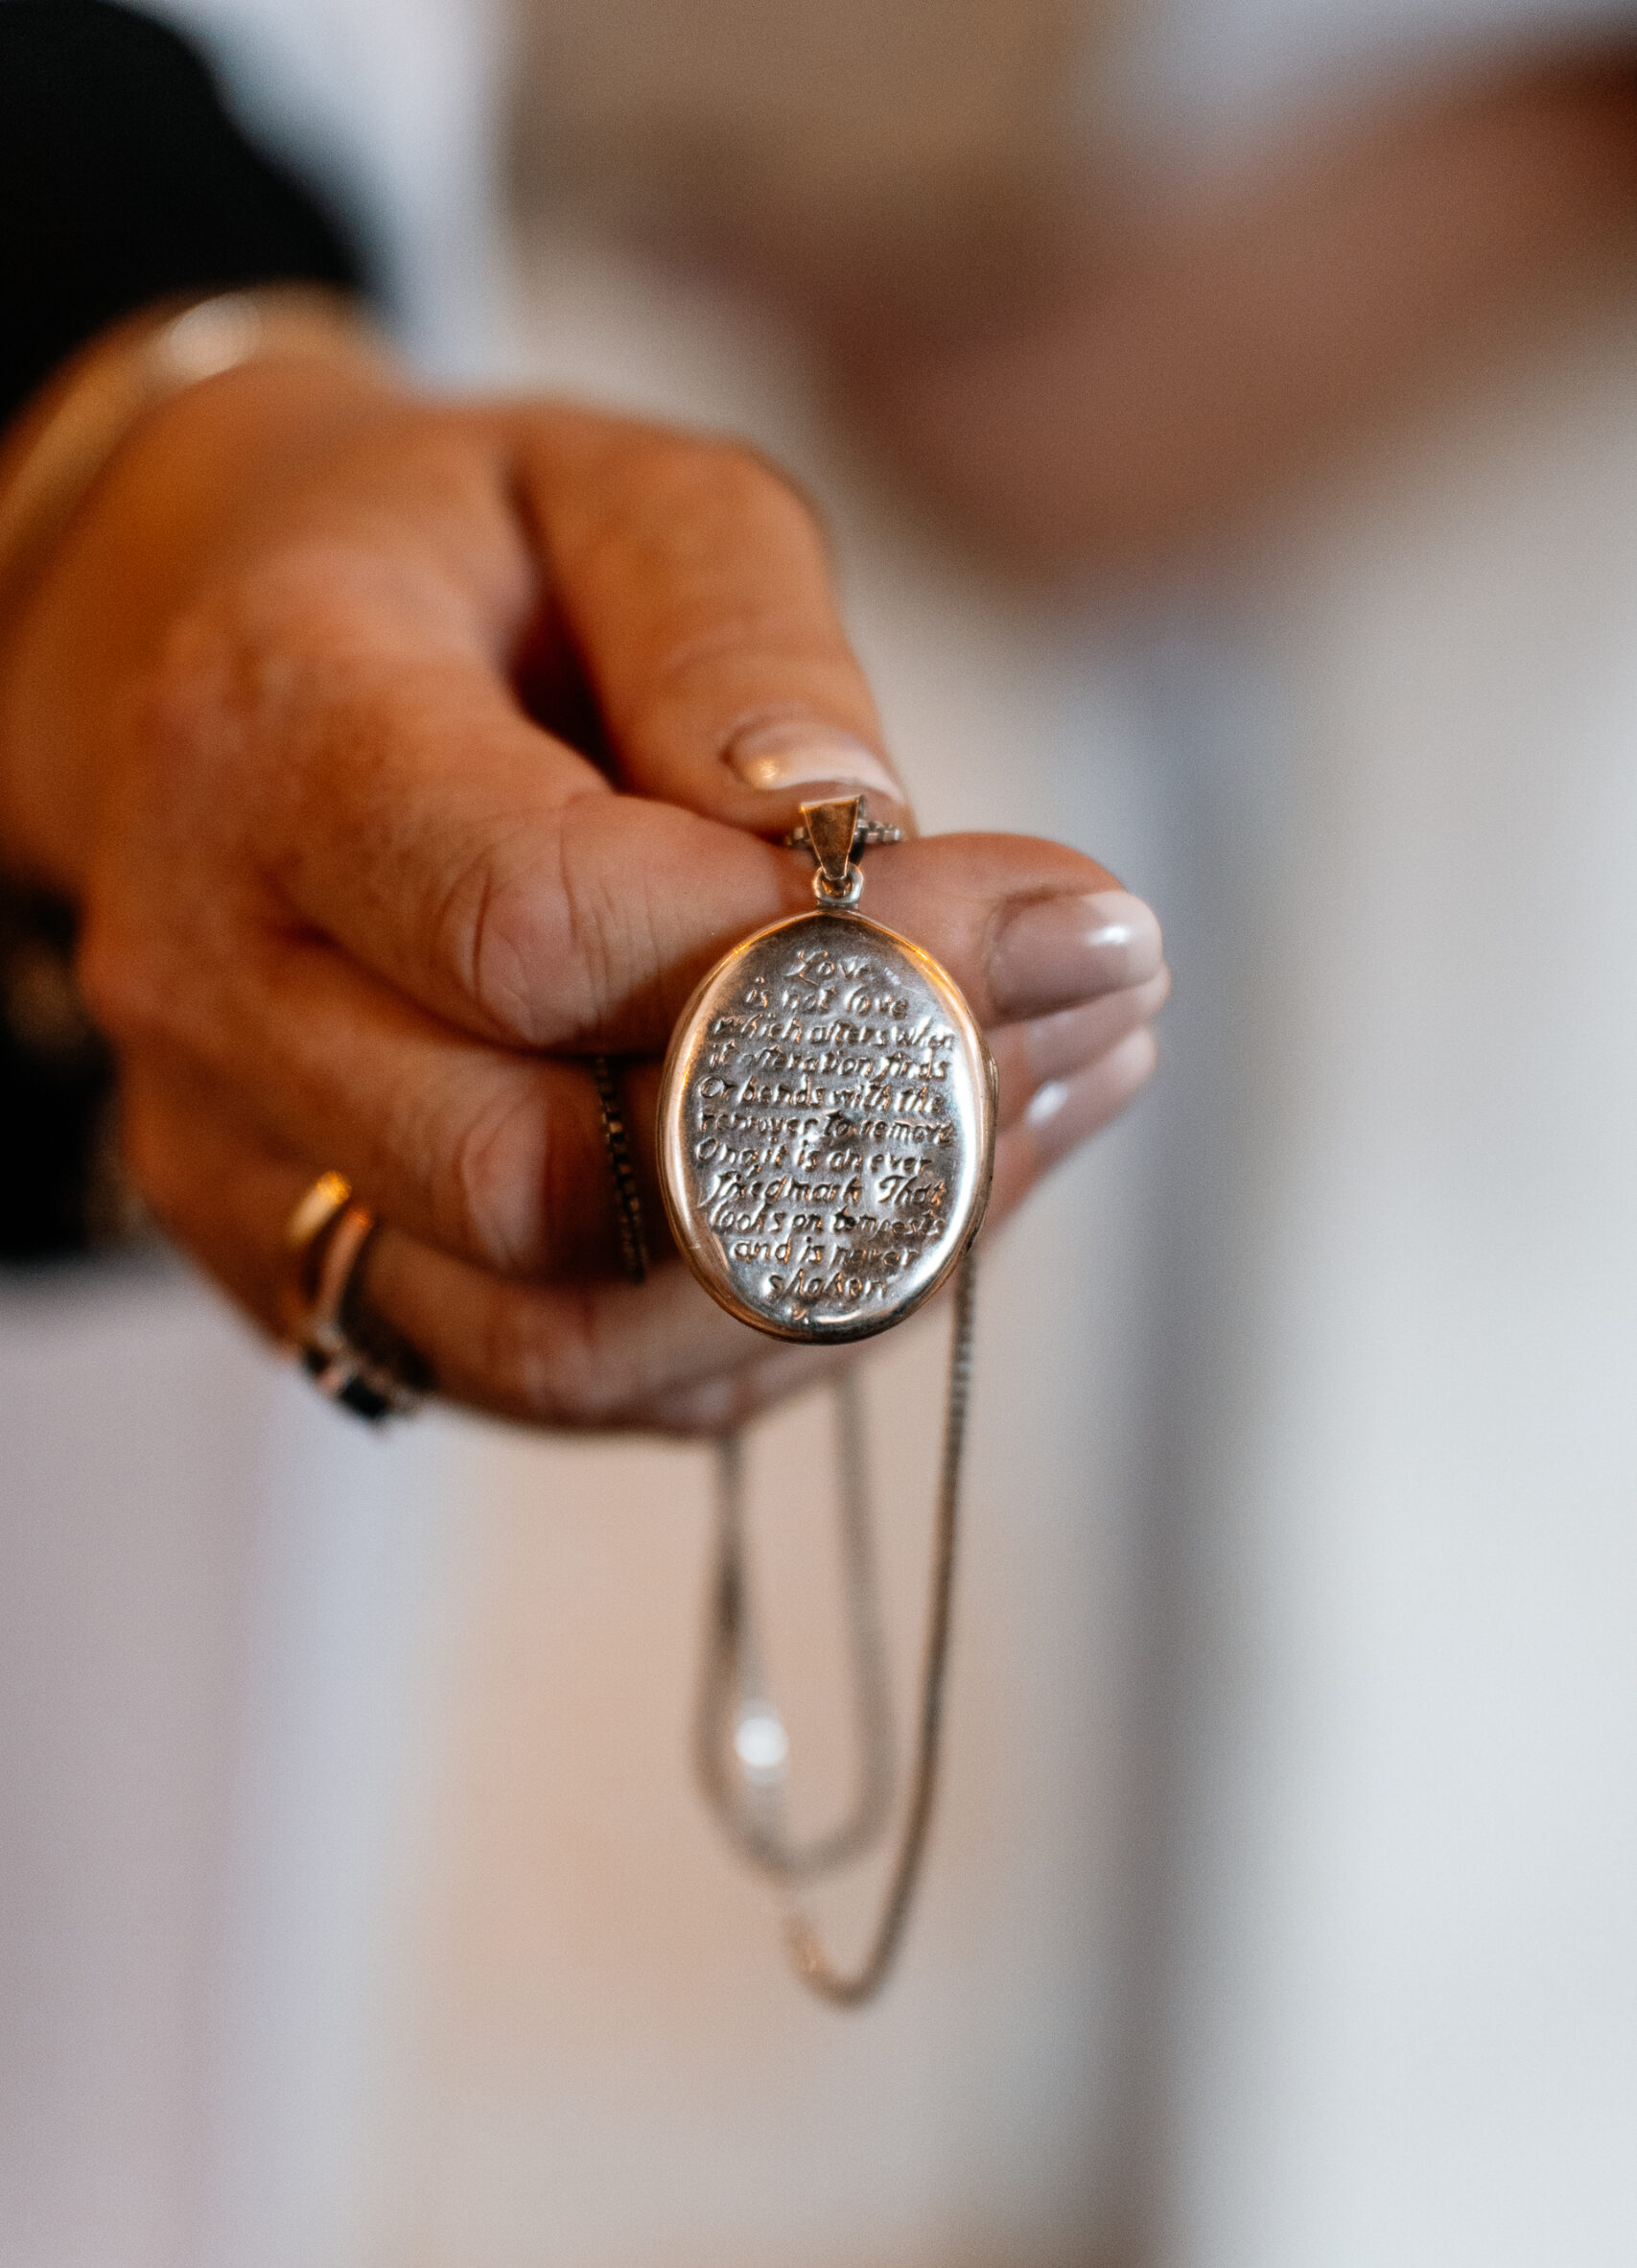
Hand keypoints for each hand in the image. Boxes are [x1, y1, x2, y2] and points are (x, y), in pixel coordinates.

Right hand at [0, 343, 1166, 1430]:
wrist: (250, 695)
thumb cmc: (468, 575)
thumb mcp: (617, 496)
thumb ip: (733, 637)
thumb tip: (856, 839)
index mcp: (266, 737)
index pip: (536, 931)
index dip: (823, 960)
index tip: (1076, 916)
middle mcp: (212, 986)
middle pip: (538, 1180)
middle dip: (859, 1128)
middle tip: (1079, 1016)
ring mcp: (243, 1164)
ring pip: (559, 1344)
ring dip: (839, 1265)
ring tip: (1034, 1107)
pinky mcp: (310, 1276)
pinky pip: (569, 1380)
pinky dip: (775, 1324)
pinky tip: (931, 1195)